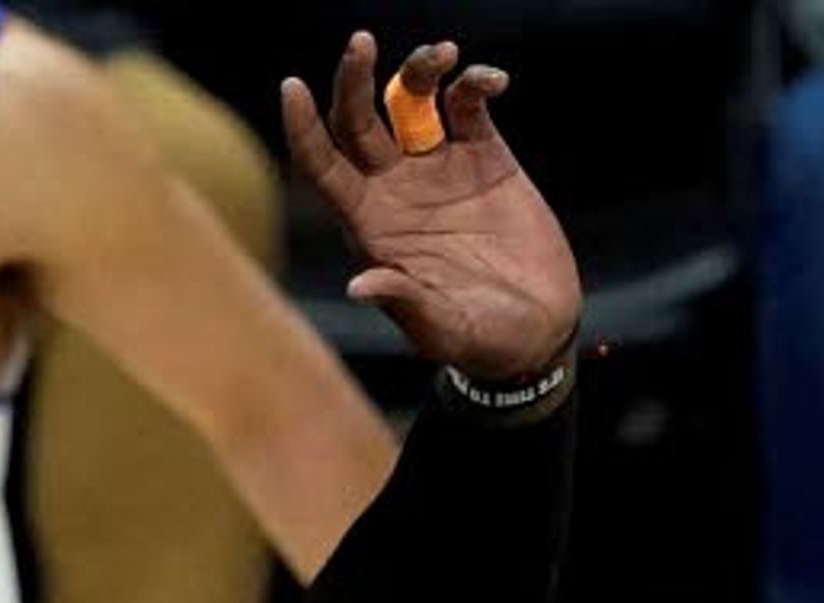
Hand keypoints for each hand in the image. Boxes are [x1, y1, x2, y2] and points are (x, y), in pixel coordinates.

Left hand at [281, 32, 581, 380]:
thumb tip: (361, 285)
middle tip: (361, 42)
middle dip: (354, 81)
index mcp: (368, 225)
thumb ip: (403, 300)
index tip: (290, 86)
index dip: (303, 128)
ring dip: (419, 71)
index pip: (322, 166)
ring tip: (441, 54)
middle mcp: (394, 189)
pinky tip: (490, 82)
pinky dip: (475, 84)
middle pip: (359, 122)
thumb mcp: (438, 327)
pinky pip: (469, 106)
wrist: (533, 330)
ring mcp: (438, 169)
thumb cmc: (476, 340)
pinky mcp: (486, 158)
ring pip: (412, 103)